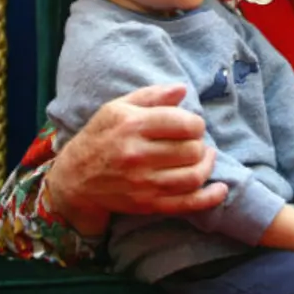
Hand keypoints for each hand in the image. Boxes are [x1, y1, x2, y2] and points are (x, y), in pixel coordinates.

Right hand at [47, 85, 227, 234]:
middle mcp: (138, 156)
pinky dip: (209, 198)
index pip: (185, 124)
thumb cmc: (99, 138)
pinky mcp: (147, 204)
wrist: (73, 180)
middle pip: (193, 150)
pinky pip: (186, 204)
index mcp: (133, 127)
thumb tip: (182, 89)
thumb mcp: (117, 108)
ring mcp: (144, 183)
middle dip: (200, 144)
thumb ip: (152, 95)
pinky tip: (220, 189)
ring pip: (194, 176)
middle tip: (193, 142)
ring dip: (207, 165)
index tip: (191, 125)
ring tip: (204, 157)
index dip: (196, 123)